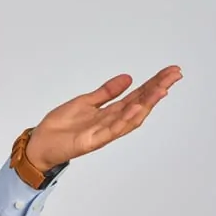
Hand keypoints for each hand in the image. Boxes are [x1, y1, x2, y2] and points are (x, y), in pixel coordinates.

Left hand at [24, 66, 182, 170]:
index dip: (154, 84)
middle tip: (175, 75)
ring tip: (162, 89)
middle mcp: (111, 122)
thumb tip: (128, 78)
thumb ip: (106, 92)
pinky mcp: (91, 141)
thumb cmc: (61, 126)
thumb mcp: (86, 102)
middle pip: (140, 104)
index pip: (137, 95)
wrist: (40, 143)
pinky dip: (125, 119)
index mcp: (109, 112)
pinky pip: (112, 130)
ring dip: (147, 103)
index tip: (170, 72)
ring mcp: (103, 132)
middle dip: (157, 89)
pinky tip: (136, 108)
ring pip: (131, 117)